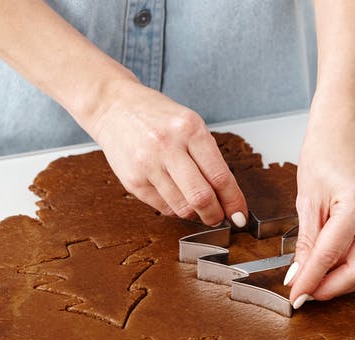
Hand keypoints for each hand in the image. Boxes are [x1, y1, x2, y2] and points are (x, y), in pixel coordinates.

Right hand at [83, 80, 247, 226]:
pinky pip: (163, 207)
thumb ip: (208, 157)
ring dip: (195, 214)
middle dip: (216, 215)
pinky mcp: (133, 181)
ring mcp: (148, 165)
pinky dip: (175, 208)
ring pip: (182, 208)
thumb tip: (226, 195)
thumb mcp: (189, 124)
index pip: (220, 176)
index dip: (234, 201)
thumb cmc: (156, 116)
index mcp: (190, 129)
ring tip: (198, 208)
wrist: (114, 107)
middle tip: (220, 217)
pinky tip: (177, 197)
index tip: (240, 215)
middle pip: (201, 197)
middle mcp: (168, 146)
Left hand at [285, 112, 354, 307]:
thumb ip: (306, 241)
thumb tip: (299, 273)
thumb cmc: (326, 148)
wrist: (346, 123)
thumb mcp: (307, 198)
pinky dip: (352, 264)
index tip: (295, 295)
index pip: (331, 256)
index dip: (311, 280)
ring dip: (343, 280)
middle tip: (306, 293)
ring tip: (316, 282)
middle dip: (332, 288)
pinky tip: (332, 265)